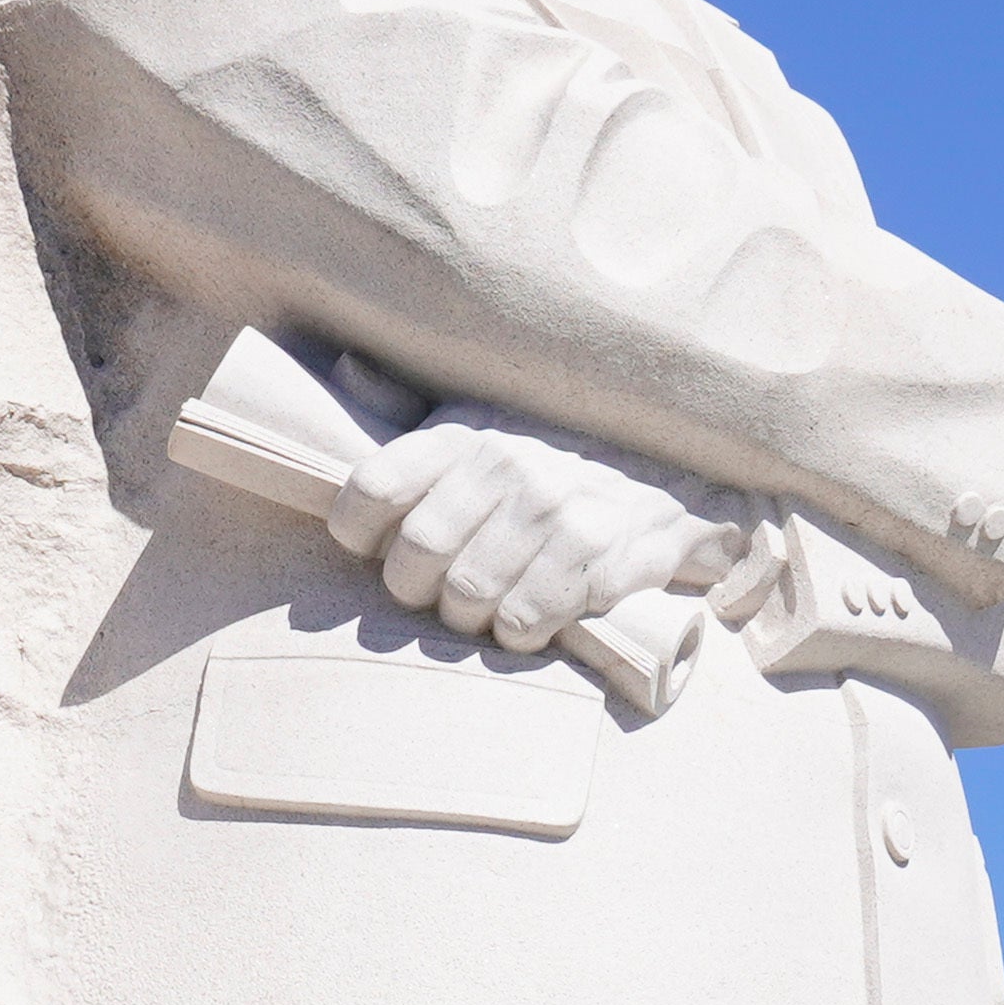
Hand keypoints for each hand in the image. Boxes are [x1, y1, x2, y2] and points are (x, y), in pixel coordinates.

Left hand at [328, 416, 745, 656]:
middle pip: (416, 556)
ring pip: (466, 596)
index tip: (373, 548)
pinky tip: (526, 616)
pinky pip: (520, 623)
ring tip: (484, 604)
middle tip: (435, 591)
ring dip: (467, 617)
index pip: (375, 486)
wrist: (659, 497)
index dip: (357, 531)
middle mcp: (508, 464)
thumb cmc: (539, 480)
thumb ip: (406, 411)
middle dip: (415, 590)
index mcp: (465, 436)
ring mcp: (555, 511)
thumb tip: (345, 370)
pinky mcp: (594, 558)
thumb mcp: (478, 433)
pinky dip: (514, 634)